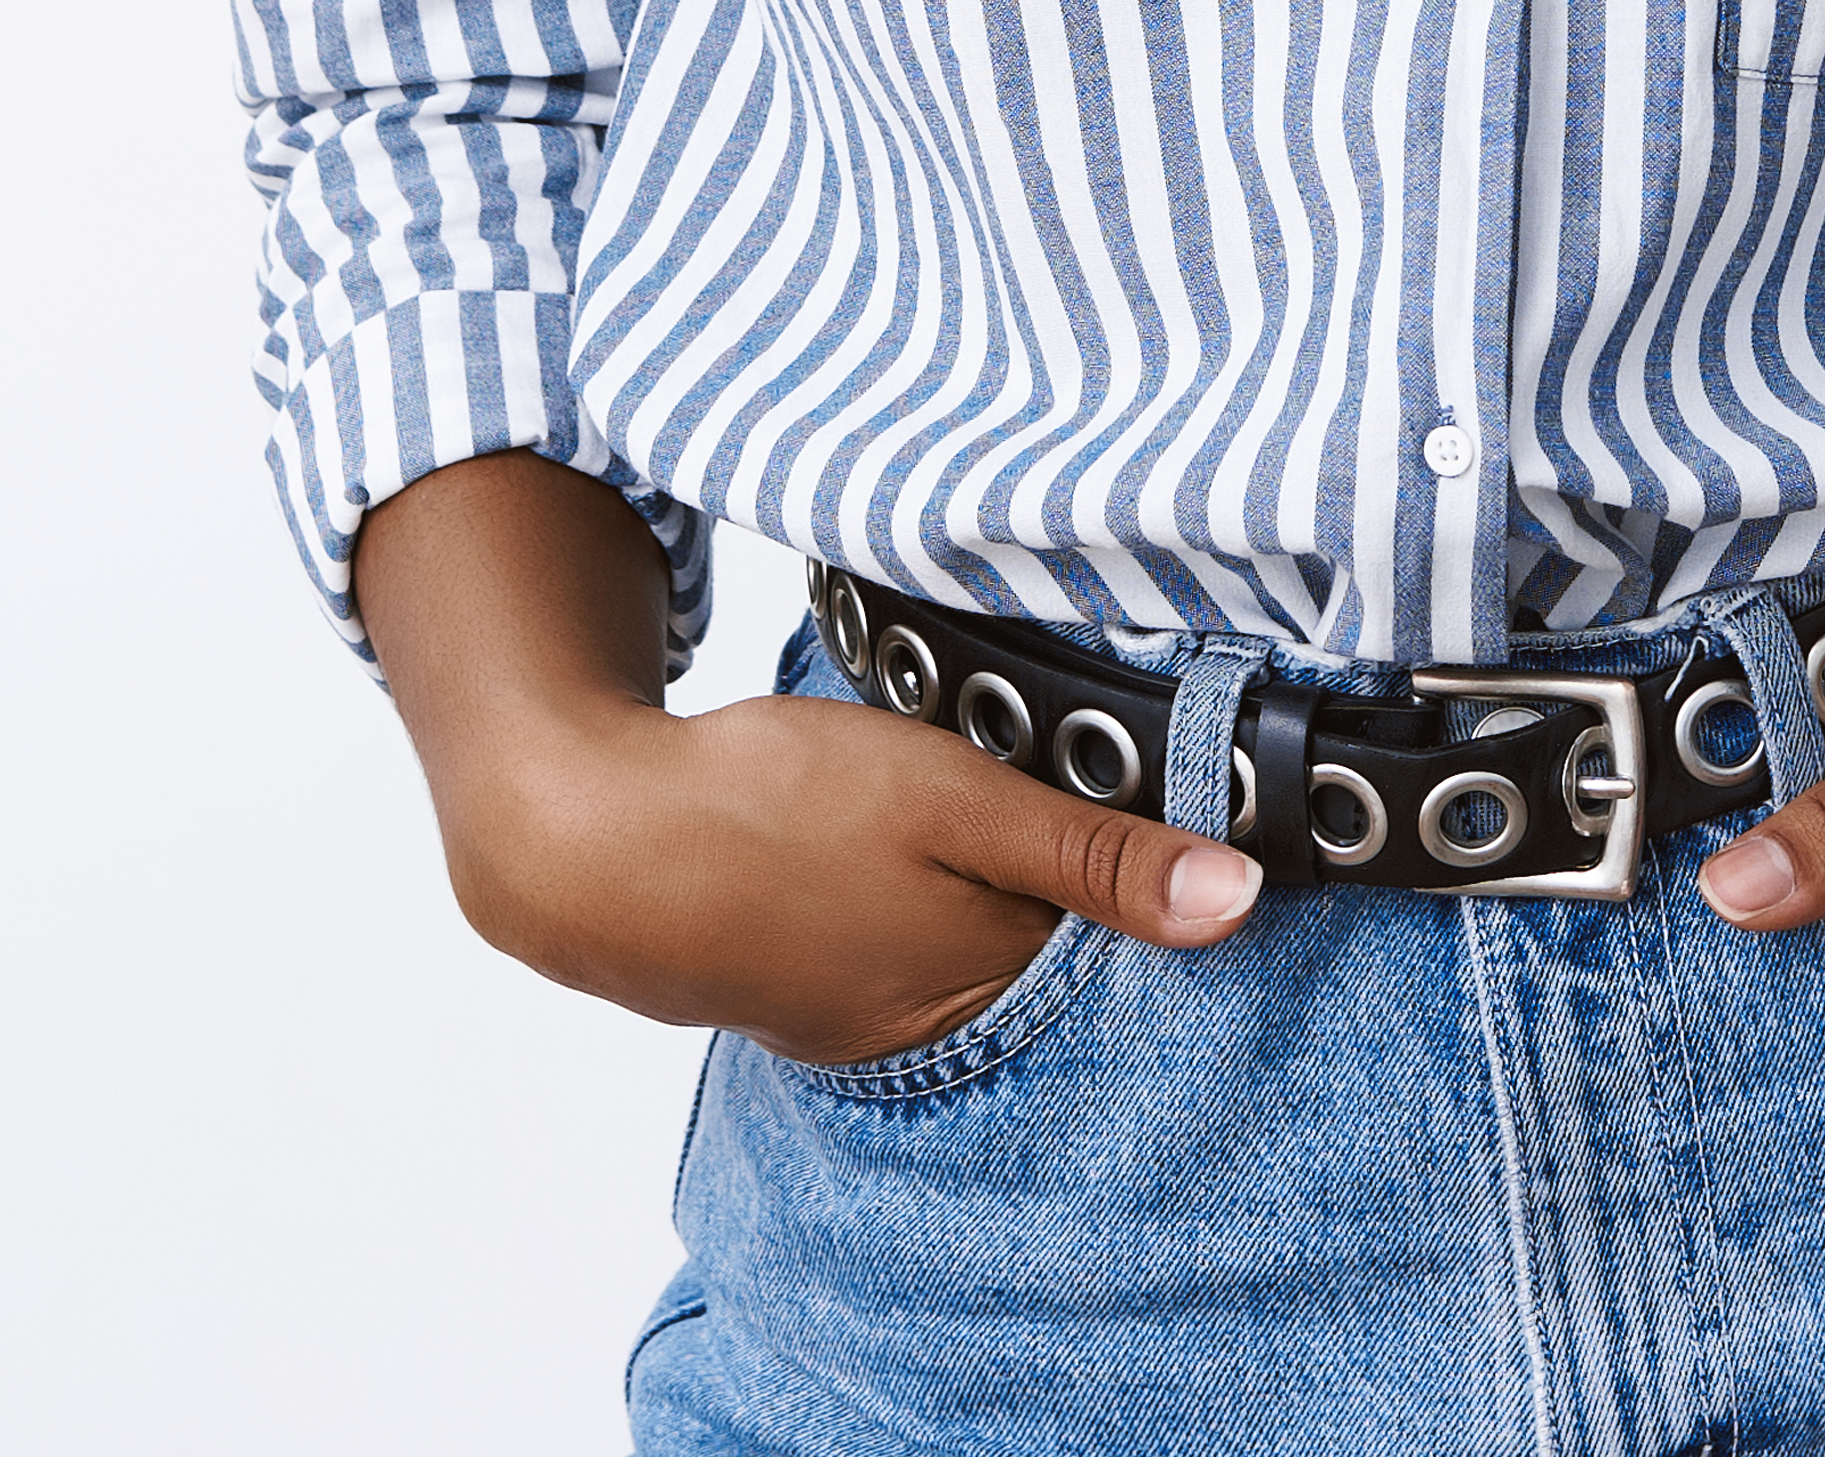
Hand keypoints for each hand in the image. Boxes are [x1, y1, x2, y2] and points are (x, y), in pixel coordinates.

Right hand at [352, 454, 1259, 1065]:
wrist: (582, 840)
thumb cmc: (768, 810)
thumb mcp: (949, 798)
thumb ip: (1090, 850)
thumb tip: (1243, 903)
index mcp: (980, 984)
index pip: (1114, 956)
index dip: (1155, 896)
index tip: (1195, 833)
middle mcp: (927, 1025)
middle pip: (1045, 971)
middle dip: (1084, 918)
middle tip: (1102, 827)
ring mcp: (855, 1019)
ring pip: (969, 966)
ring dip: (997, 916)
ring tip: (996, 844)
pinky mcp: (799, 992)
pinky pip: (897, 965)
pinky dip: (923, 922)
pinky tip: (905, 871)